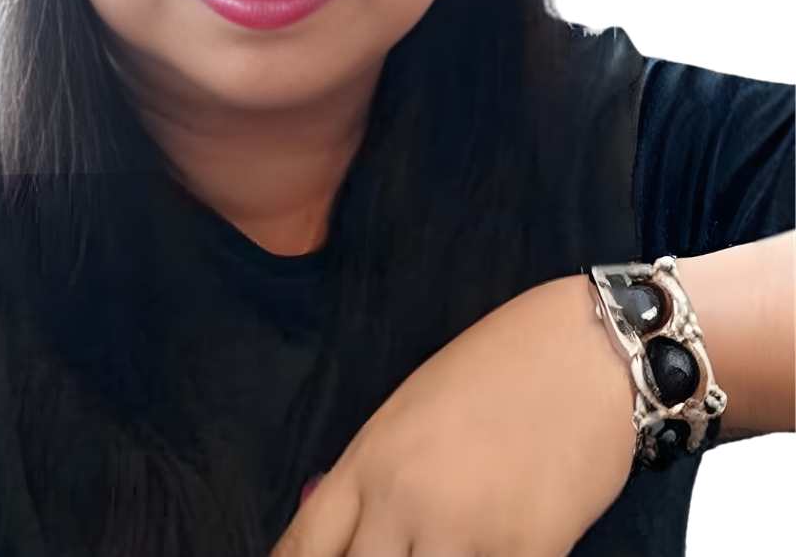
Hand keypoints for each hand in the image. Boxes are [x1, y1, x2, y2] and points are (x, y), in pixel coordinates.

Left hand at [271, 275, 636, 556]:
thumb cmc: (497, 368)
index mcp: (368, 460)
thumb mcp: (412, 410)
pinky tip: (497, 546)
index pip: (304, 547)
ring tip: (443, 547)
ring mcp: (464, 532)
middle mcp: (403, 501)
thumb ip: (376, 479)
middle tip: (396, 552)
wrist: (583, 351)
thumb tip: (350, 537)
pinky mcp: (528, 553)